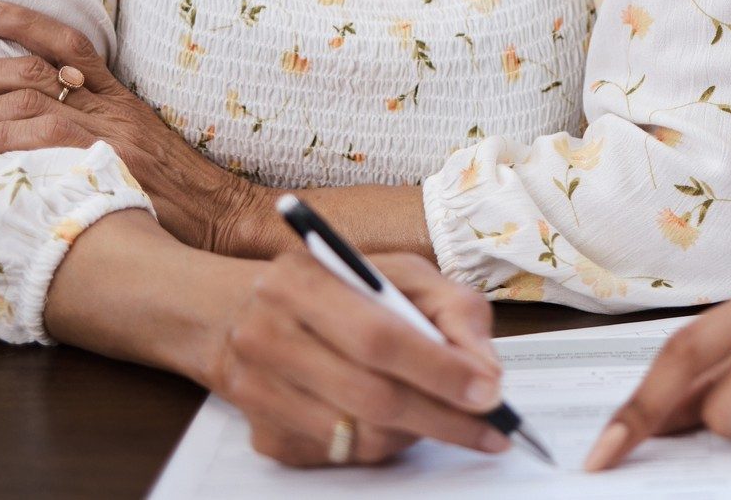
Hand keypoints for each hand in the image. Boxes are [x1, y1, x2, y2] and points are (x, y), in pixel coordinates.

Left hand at [0, 0, 254, 253]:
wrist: (227, 218)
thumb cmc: (182, 195)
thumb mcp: (142, 150)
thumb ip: (99, 134)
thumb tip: (38, 134)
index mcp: (121, 98)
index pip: (68, 43)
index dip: (22, 21)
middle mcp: (114, 108)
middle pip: (34, 70)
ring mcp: (112, 135)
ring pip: (31, 101)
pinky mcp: (111, 163)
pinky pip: (50, 139)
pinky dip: (7, 140)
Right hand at [213, 250, 510, 467]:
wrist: (240, 311)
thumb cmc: (335, 287)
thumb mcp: (398, 273)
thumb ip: (451, 309)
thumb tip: (485, 371)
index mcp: (301, 280)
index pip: (379, 335)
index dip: (439, 368)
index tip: (488, 391)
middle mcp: (269, 336)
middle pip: (372, 395)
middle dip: (444, 416)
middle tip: (490, 427)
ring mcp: (259, 392)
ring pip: (361, 435)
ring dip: (416, 431)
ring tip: (443, 413)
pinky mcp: (264, 436)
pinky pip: (343, 456)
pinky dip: (383, 443)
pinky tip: (394, 418)